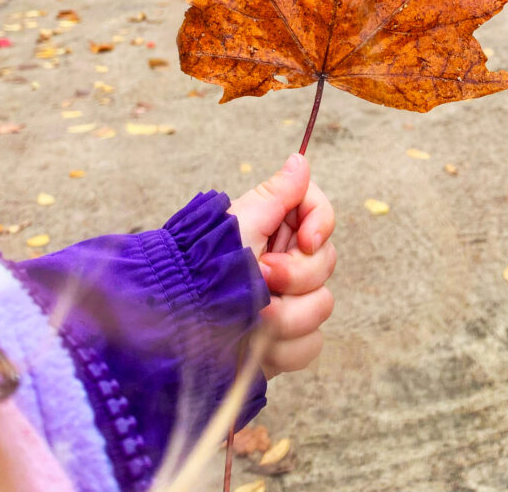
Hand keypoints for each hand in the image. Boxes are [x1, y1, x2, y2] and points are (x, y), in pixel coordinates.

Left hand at [228, 153, 335, 377]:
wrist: (182, 322)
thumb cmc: (206, 267)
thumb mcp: (241, 224)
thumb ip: (276, 194)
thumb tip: (299, 159)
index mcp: (275, 229)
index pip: (320, 215)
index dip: (320, 225)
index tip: (306, 241)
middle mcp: (285, 262)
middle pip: (325, 262)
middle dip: (295, 276)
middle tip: (262, 276)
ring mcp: (288, 302)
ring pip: (321, 306)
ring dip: (287, 316)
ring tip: (254, 318)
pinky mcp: (286, 340)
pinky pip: (310, 344)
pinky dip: (285, 348)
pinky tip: (258, 344)